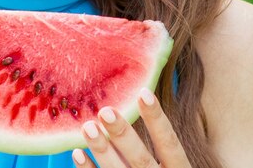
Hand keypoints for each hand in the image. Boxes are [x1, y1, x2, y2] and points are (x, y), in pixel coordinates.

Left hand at [72, 88, 190, 167]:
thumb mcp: (175, 166)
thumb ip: (162, 148)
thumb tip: (140, 100)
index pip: (169, 143)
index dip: (157, 119)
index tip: (143, 93)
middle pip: (141, 159)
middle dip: (123, 135)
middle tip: (105, 111)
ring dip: (102, 151)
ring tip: (87, 128)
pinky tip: (77, 154)